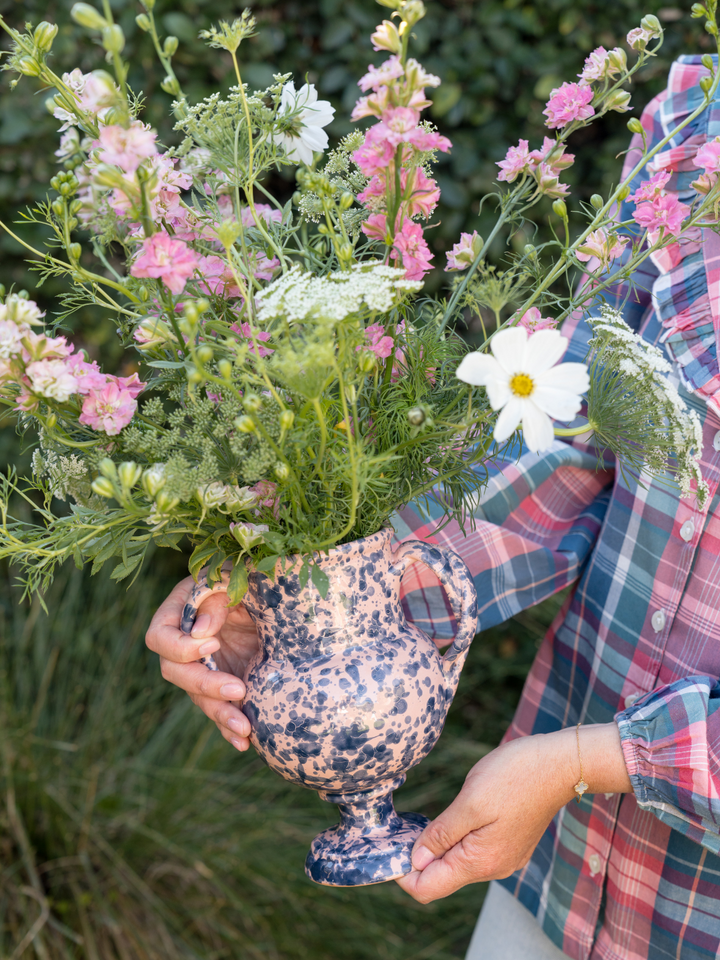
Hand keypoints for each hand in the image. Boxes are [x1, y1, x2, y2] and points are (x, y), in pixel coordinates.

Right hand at [145, 573, 259, 751]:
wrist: (283, 599)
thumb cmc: (256, 579)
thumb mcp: (238, 580)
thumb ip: (217, 600)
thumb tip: (202, 632)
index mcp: (181, 610)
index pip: (160, 637)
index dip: (181, 647)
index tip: (215, 644)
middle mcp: (186, 642)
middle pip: (175, 672)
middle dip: (205, 684)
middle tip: (238, 689)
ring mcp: (204, 666)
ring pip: (199, 697)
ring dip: (220, 714)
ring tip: (244, 729)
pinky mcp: (223, 684)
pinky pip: (219, 710)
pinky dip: (229, 727)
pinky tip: (243, 742)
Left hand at [396, 723, 631, 902]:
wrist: (560, 764)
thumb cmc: (515, 776)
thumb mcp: (469, 801)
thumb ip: (441, 834)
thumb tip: (415, 859)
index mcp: (480, 862)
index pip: (428, 888)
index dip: (403, 872)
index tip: (391, 845)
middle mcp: (493, 868)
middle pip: (441, 877)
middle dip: (419, 856)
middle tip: (406, 823)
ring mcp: (503, 856)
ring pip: (457, 862)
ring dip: (439, 844)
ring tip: (432, 814)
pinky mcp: (509, 843)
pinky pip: (473, 850)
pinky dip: (457, 837)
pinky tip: (457, 813)